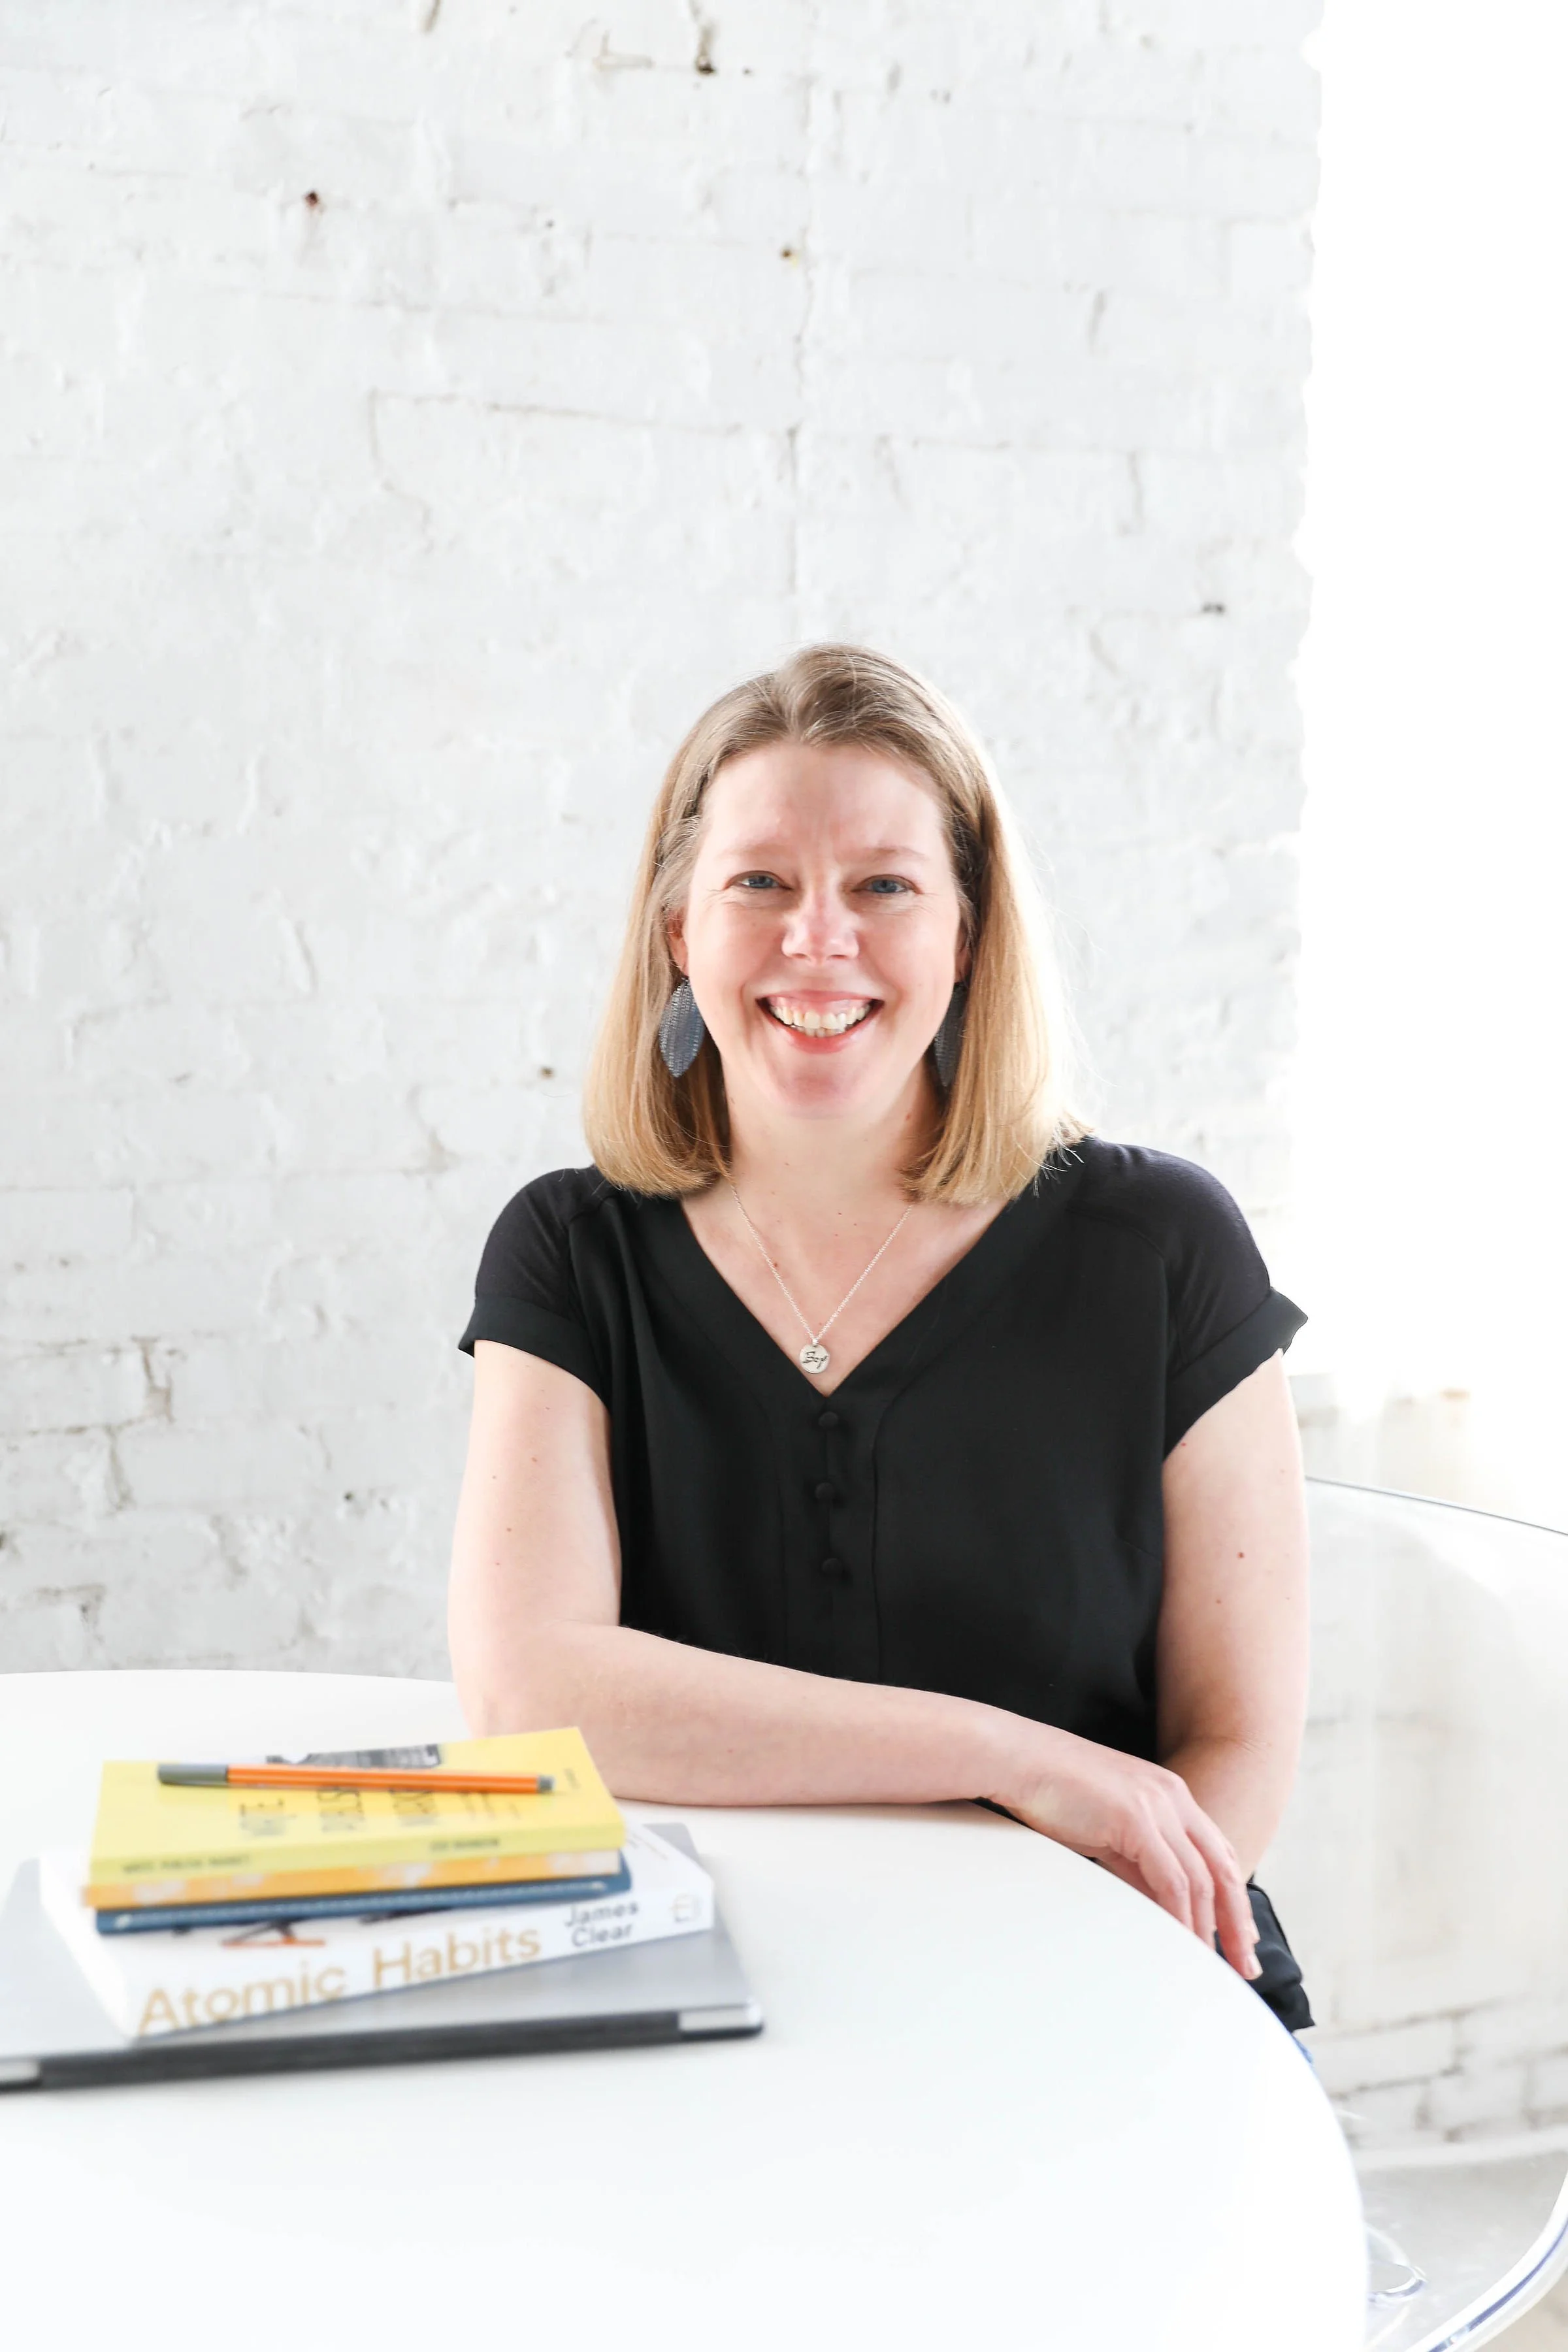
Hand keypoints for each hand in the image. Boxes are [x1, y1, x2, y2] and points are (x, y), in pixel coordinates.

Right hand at [997, 1723, 1260, 1979]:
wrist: (1017, 1758)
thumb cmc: (1054, 1791)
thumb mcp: (1108, 1828)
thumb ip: (1138, 1861)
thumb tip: (1157, 1902)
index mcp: (1170, 1794)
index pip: (1218, 1853)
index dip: (1233, 1899)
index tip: (1239, 1938)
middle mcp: (1173, 1796)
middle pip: (1223, 1868)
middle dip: (1236, 1921)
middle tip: (1245, 1965)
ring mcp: (1157, 1805)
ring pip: (1201, 1879)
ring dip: (1209, 1927)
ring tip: (1210, 1964)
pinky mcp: (1135, 1819)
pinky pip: (1171, 1880)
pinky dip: (1179, 1915)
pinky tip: (1180, 1941)